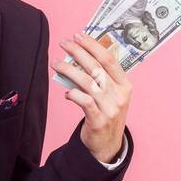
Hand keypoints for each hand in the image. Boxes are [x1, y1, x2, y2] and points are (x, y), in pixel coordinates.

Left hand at [51, 31, 131, 161]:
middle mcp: (119, 95)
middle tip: (63, 43)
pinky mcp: (99, 120)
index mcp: (125, 85)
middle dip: (78, 52)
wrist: (107, 145)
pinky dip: (73, 94)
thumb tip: (78, 57)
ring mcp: (110, 108)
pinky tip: (66, 93)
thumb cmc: (105, 114)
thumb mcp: (110, 95)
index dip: (93, 46)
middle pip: (96, 67)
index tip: (79, 35)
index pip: (109, 59)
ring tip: (55, 63)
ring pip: (87, 83)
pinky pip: (84, 101)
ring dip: (69, 70)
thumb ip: (100, 78)